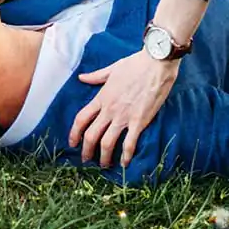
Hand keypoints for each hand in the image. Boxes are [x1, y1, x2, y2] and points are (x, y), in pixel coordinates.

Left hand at [69, 50, 180, 168]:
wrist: (156, 63)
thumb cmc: (135, 64)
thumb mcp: (112, 69)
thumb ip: (96, 76)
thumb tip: (81, 77)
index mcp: (102, 97)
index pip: (81, 118)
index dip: (74, 133)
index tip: (72, 142)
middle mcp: (110, 110)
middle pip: (91, 135)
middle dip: (86, 151)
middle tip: (86, 159)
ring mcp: (124, 117)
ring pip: (107, 143)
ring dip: (104, 158)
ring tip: (104, 165)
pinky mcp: (140, 121)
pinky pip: (129, 143)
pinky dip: (126, 156)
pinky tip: (125, 164)